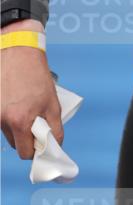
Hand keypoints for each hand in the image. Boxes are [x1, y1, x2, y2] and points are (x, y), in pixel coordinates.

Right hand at [1, 20, 61, 158]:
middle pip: (15, 145)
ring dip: (18, 129)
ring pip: (8, 133)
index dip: (36, 150)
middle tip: (38, 126)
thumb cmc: (37, 76)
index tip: (43, 145)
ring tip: (28, 110)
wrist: (18, 52)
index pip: (25, 152)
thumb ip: (54, 128)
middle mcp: (2, 120)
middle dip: (27, 140)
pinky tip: (18, 104)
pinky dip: (10, 119)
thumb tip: (54, 144)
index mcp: (19, 121)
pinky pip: (2, 122)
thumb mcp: (53, 104)